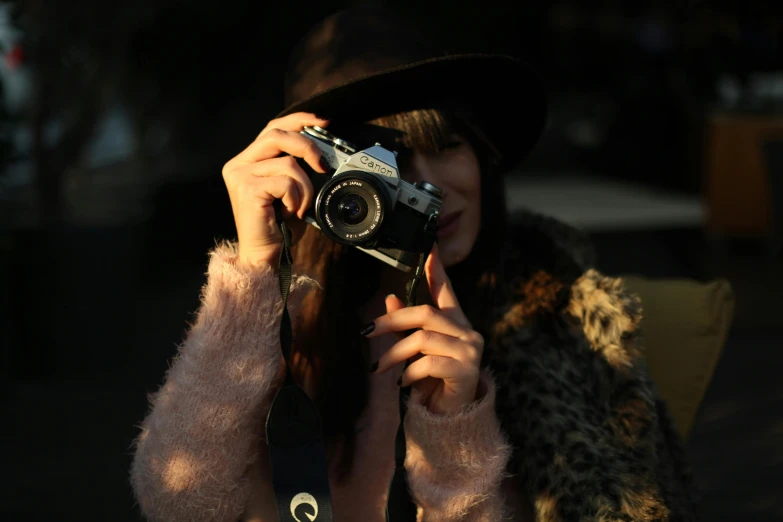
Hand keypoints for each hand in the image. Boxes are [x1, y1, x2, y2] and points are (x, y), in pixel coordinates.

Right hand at [221, 112, 329, 268]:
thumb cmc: (278, 226)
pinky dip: (297, 198)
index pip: (273, 128)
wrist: (264, 255)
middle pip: (277, 134)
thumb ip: (295, 166)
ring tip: (300, 206)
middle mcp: (239, 164)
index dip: (298, 120)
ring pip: (288, 162)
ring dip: (305, 186)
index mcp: (248, 160)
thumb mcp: (289, 189)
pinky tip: (291, 212)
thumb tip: (320, 151)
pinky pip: (286, 182)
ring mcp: (240, 175)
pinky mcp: (246, 189)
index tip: (322, 122)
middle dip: (307, 146)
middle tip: (323, 165)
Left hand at [364, 245, 483, 413]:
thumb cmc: (433, 381)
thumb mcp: (414, 351)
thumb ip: (404, 326)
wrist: (450, 418)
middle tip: (366, 332)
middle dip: (391, 322)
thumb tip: (390, 298)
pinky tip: (403, 383)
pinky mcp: (466, 370)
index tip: (430, 246)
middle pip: (424, 314)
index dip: (438, 269)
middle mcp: (467, 332)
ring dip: (395, 354)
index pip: (446, 290)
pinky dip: (409, 373)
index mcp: (455, 323)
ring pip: (423, 340)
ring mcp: (470, 350)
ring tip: (380, 369)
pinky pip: (428, 363)